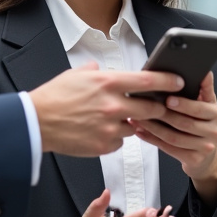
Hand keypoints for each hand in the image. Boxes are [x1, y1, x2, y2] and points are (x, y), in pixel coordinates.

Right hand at [30, 63, 183, 156]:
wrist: (37, 122)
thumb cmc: (54, 97)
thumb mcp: (75, 74)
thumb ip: (94, 72)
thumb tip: (100, 70)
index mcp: (108, 84)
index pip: (148, 82)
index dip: (168, 81)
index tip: (178, 81)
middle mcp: (113, 105)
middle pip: (151, 109)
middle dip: (157, 108)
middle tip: (157, 106)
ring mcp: (110, 127)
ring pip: (135, 127)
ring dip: (131, 123)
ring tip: (114, 118)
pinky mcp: (104, 145)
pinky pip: (119, 141)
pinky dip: (115, 137)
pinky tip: (101, 130)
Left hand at [129, 72, 216, 204]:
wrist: (205, 154)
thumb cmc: (200, 121)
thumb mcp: (205, 103)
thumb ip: (203, 88)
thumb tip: (204, 71)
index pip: (199, 108)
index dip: (183, 104)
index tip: (168, 99)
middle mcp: (215, 132)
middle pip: (184, 123)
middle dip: (162, 114)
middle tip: (143, 106)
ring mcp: (205, 147)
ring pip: (174, 137)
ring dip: (152, 127)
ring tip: (136, 118)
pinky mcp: (194, 160)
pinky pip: (169, 148)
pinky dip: (152, 139)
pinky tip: (140, 132)